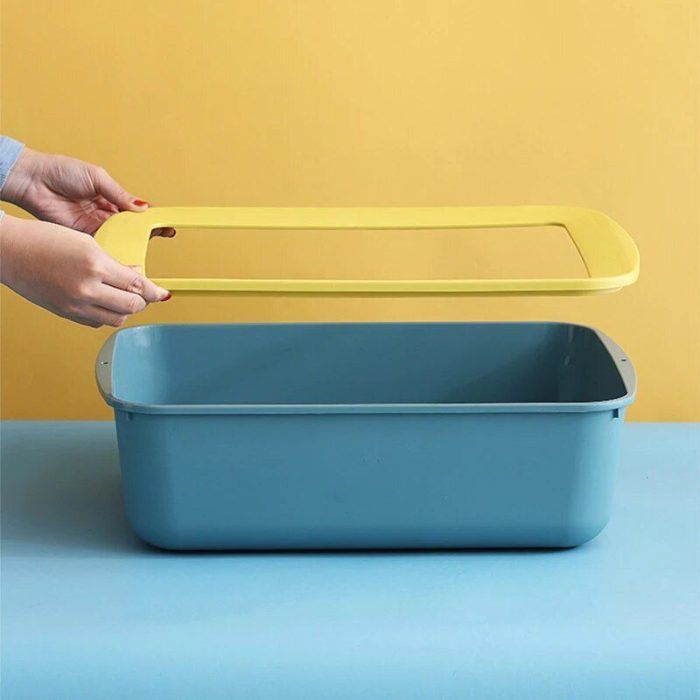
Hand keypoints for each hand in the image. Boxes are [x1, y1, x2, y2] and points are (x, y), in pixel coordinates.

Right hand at [0, 215, 170, 327]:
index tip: (163, 293)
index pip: (138, 285)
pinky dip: (106, 314)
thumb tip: (136, 274)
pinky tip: (105, 302)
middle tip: (145, 294)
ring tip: (124, 297)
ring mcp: (75, 305)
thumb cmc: (43, 239)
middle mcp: (86, 289)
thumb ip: (114, 263)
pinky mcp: (66, 314)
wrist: (9, 251)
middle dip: (143, 301)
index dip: (155, 291)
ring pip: (116, 319)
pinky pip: (97, 322)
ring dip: (126, 310)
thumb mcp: (87, 243)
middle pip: (132, 307)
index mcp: (95, 265)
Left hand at [1, 148, 174, 236]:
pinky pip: (103, 243)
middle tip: (163, 233)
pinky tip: (124, 247)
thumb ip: (119, 193)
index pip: (136, 210)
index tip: (166, 222)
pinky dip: (114, 246)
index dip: (152, 217)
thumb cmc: (60, 171)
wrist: (33, 181)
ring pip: (120, 236)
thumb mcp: (97, 177)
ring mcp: (95, 226)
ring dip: (133, 239)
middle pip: (132, 227)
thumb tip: (140, 207)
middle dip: (148, 231)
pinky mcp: (83, 235)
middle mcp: (104, 213)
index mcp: (110, 197)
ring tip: (147, 240)